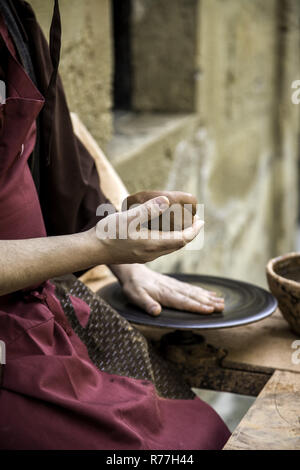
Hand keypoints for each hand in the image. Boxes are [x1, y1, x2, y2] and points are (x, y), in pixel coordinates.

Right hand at [94, 196, 203, 265]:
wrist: (91, 250)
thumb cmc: (108, 233)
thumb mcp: (128, 218)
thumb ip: (148, 210)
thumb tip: (167, 201)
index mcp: (152, 244)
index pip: (181, 239)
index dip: (194, 231)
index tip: (201, 221)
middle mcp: (152, 253)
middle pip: (177, 244)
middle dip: (189, 233)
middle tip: (195, 221)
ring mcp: (145, 256)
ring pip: (169, 247)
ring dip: (178, 237)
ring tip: (182, 224)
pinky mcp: (138, 255)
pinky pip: (160, 248)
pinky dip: (167, 239)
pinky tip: (162, 230)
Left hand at [110, 264, 224, 314]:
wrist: (133, 272)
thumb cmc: (134, 287)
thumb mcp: (135, 297)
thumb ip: (146, 304)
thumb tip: (156, 312)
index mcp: (165, 294)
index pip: (183, 301)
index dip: (197, 306)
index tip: (209, 310)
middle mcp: (173, 289)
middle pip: (193, 296)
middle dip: (208, 302)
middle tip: (222, 307)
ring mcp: (175, 285)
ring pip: (194, 292)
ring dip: (208, 297)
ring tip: (222, 302)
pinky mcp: (175, 284)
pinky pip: (191, 288)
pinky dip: (202, 291)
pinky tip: (211, 295)